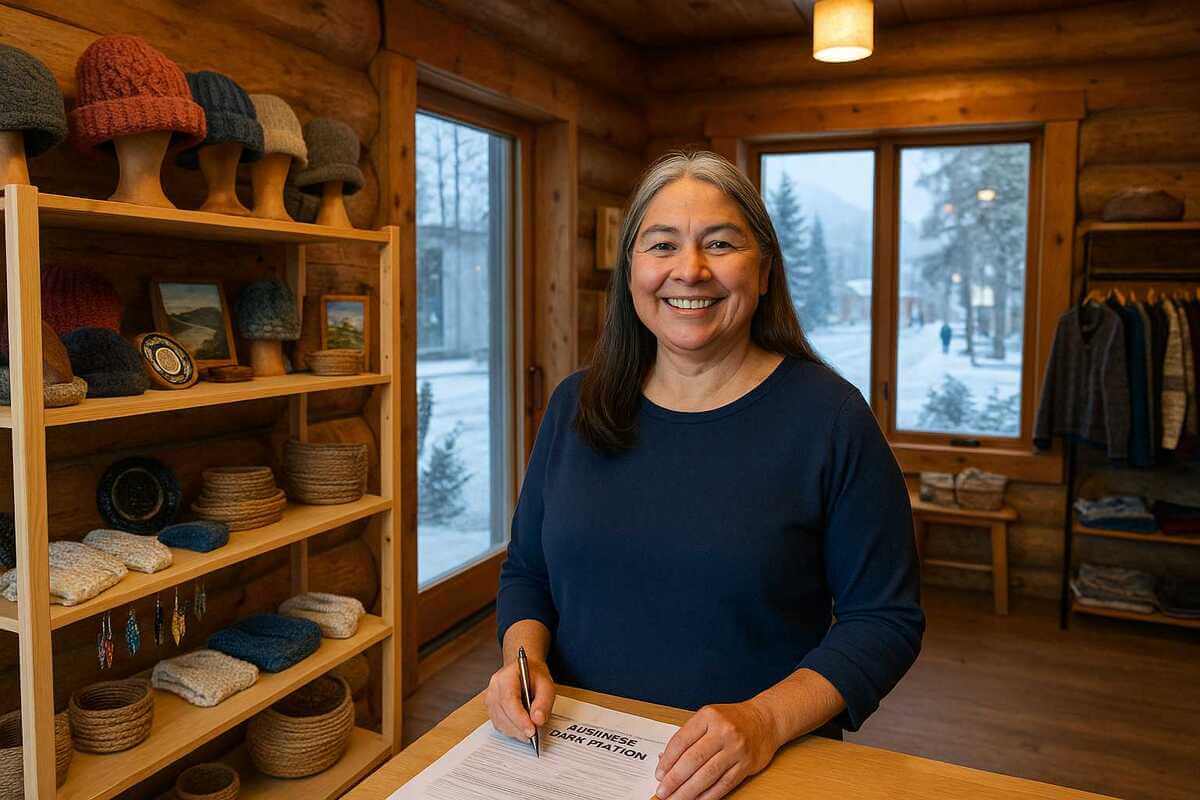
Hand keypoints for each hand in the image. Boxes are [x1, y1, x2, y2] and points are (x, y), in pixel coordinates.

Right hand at [484, 654, 555, 741]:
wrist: (524, 671)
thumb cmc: (534, 676)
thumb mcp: (546, 684)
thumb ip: (544, 701)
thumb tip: (538, 720)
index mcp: (506, 676)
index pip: (509, 700)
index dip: (520, 718)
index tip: (532, 731)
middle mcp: (494, 687)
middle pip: (502, 713)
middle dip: (519, 728)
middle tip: (534, 735)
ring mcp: (490, 698)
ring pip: (499, 722)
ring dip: (515, 731)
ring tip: (530, 731)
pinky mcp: (491, 709)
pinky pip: (499, 724)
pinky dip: (511, 730)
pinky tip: (521, 728)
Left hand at [654, 701, 780, 799]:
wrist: (766, 720)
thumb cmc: (733, 719)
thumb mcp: (708, 718)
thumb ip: (688, 737)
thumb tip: (664, 760)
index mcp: (708, 716)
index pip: (682, 741)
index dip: (667, 761)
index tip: (659, 774)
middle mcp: (723, 732)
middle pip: (693, 760)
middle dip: (675, 779)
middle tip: (663, 791)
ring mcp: (736, 749)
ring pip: (707, 775)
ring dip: (688, 791)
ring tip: (675, 799)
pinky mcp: (746, 765)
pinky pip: (724, 784)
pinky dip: (708, 795)